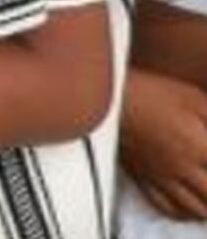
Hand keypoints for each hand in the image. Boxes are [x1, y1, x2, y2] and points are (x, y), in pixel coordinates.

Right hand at [122, 68, 206, 219]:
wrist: (110, 99)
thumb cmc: (150, 93)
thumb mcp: (195, 99)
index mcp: (200, 149)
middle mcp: (183, 169)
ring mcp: (162, 177)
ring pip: (194, 209)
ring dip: (206, 208)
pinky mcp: (142, 178)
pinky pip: (165, 207)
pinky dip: (182, 214)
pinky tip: (188, 210)